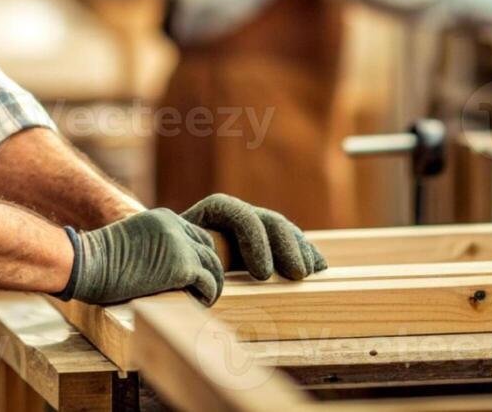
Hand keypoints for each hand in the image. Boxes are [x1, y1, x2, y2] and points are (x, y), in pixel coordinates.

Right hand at [71, 208, 224, 306]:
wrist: (88, 263)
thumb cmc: (98, 260)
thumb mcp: (130, 241)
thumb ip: (150, 245)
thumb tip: (156, 268)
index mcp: (163, 217)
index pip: (194, 233)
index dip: (198, 253)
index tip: (195, 272)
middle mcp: (175, 226)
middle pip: (208, 246)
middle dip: (209, 266)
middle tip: (204, 286)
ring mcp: (181, 245)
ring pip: (213, 264)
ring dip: (212, 282)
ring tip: (205, 297)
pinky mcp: (182, 266)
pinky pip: (209, 282)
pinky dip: (208, 294)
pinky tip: (200, 303)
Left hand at [181, 194, 325, 280]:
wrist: (172, 260)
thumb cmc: (172, 261)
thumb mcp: (176, 257)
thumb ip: (189, 262)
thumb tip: (200, 280)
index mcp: (212, 211)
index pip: (238, 213)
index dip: (255, 240)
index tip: (262, 274)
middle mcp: (236, 214)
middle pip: (267, 220)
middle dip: (285, 246)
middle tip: (297, 275)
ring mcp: (254, 226)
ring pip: (283, 229)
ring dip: (299, 250)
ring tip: (307, 273)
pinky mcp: (266, 242)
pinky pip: (292, 241)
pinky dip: (305, 253)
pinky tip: (319, 268)